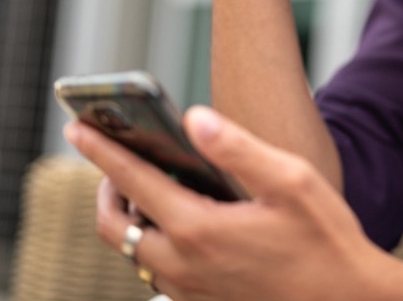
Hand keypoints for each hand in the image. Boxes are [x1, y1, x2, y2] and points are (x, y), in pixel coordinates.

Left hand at [66, 106, 391, 300]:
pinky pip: (158, 272)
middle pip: (113, 226)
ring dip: (128, 219)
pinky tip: (182, 224)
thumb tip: (193, 118)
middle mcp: (184, 265)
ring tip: (148, 188)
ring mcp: (190, 290)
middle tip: (113, 161)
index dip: (101, 150)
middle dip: (105, 189)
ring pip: (133, 253)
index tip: (76, 126)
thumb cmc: (326, 239)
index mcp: (199, 229)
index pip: (132, 181)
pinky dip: (152, 243)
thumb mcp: (291, 180)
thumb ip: (237, 148)